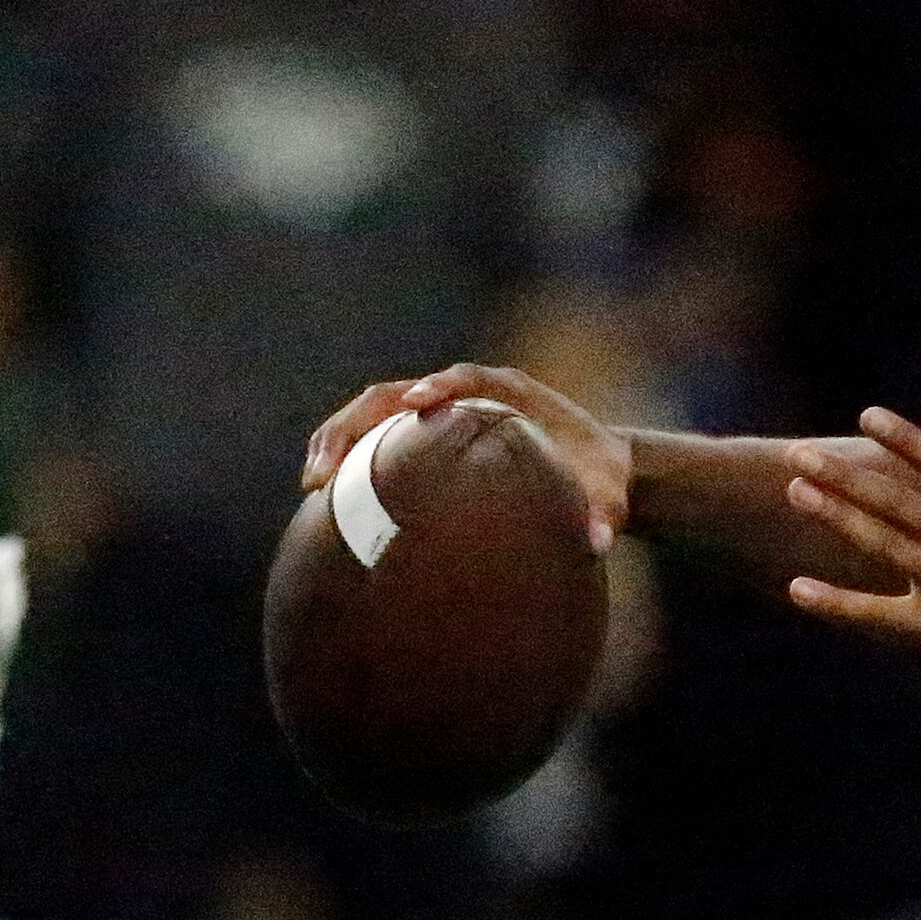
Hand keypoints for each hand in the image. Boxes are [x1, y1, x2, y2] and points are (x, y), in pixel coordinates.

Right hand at [301, 363, 634, 553]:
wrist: (593, 469)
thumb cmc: (599, 476)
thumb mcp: (607, 493)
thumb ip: (606, 512)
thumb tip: (603, 541)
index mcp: (508, 392)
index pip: (466, 378)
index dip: (439, 386)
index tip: (416, 405)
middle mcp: (464, 396)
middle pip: (396, 393)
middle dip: (357, 423)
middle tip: (329, 468)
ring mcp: (437, 414)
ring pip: (373, 415)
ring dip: (337, 441)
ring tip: (312, 485)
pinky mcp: (424, 439)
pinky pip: (378, 444)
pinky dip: (351, 465)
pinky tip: (327, 505)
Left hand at [783, 409, 920, 723]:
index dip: (906, 442)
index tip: (867, 415)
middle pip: (907, 504)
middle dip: (850, 476)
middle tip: (803, 453)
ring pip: (891, 548)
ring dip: (839, 518)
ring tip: (797, 492)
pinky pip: (884, 618)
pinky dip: (840, 604)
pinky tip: (799, 589)